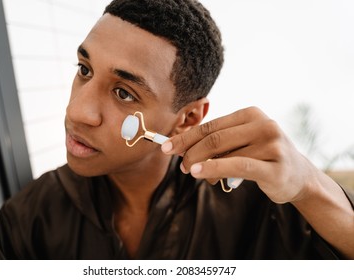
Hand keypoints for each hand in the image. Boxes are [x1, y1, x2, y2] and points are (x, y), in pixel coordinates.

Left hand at [161, 106, 318, 202]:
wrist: (298, 176)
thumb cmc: (262, 157)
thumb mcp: (242, 142)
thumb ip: (218, 141)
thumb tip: (179, 146)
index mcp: (251, 114)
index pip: (210, 125)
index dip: (185, 137)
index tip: (166, 147)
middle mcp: (263, 125)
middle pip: (214, 138)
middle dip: (189, 152)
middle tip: (181, 166)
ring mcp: (271, 145)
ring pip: (223, 153)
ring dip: (201, 166)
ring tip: (196, 174)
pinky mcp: (275, 167)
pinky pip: (237, 165)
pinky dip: (213, 168)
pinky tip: (199, 172)